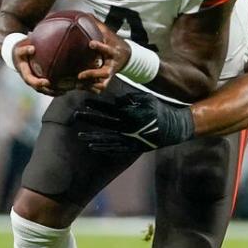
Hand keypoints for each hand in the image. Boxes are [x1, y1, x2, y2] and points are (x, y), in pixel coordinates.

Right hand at [11, 37, 60, 95]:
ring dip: (55, 92)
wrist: (19, 59)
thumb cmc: (20, 54)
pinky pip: (48, 88)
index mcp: (25, 74)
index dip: (38, 83)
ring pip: (45, 91)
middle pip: (40, 89)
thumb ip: (24, 49)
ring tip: (65, 91)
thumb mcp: (19, 50)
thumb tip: (33, 49)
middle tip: (61, 90)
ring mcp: (35, 83)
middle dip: (50, 91)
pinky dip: (56, 90)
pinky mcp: (40, 83)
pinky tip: (66, 88)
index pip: (31, 81)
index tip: (47, 82)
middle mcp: (30, 81)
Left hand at [74, 92, 194, 152]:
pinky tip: (93, 147)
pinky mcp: (132, 148)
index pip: (108, 109)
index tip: (84, 102)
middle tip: (75, 116)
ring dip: (92, 137)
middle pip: (104, 123)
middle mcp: (127, 127)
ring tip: (80, 136)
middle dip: (88, 119)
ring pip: (107, 139)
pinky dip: (104, 148)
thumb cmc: (159, 109)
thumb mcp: (146, 98)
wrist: (173, 127)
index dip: (96, 105)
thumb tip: (117, 101)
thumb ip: (129, 99)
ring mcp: (130, 139)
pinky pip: (115, 149)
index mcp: (130, 114)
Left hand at [76, 20, 131, 93]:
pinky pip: (101, 88)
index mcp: (113, 51)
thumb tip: (85, 13)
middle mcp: (112, 64)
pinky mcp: (107, 79)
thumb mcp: (109, 33)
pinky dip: (92, 89)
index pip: (108, 49)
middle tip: (80, 75)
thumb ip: (97, 25)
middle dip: (93, 74)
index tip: (91, 44)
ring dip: (90, 84)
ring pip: (102, 83)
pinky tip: (80, 87)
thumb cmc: (114, 42)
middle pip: (105, 72)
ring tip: (77, 84)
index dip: (101, 47)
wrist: (127, 56)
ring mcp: (110, 73)